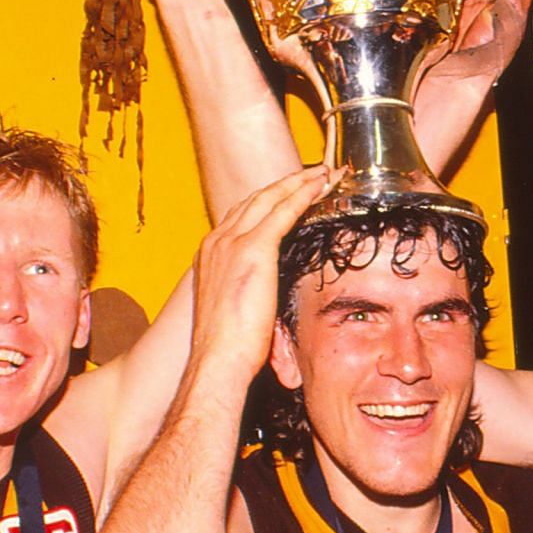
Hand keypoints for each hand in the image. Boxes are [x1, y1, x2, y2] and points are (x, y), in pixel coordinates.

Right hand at [189, 166, 332, 375]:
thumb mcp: (234, 307)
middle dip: (284, 183)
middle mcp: (217, 241)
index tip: (289, 192)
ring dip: (298, 182)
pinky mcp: (253, 250)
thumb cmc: (228, 345)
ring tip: (322, 174)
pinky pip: (283, 211)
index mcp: (211, 254)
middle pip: (255, 199)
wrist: (218, 358)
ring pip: (270, 198)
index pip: (242, 215)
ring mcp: (232, 243)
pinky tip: (321, 185)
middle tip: (312, 174)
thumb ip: (247, 288)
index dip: (268, 200)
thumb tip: (265, 293)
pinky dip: (303, 194)